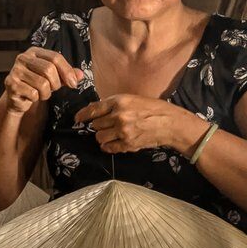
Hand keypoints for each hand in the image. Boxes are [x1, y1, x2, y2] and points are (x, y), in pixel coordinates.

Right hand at [0, 47, 82, 116]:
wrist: (17, 98)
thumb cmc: (37, 84)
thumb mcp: (54, 77)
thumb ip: (67, 74)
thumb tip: (81, 74)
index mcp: (34, 52)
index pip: (55, 57)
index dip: (67, 71)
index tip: (74, 83)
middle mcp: (23, 58)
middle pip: (49, 69)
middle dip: (56, 84)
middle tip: (53, 89)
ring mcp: (15, 70)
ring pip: (42, 84)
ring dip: (46, 93)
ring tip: (41, 93)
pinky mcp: (11, 84)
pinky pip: (33, 93)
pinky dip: (36, 98)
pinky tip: (31, 97)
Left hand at [76, 94, 200, 154]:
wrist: (169, 123)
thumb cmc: (152, 109)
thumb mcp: (132, 99)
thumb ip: (113, 104)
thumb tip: (94, 110)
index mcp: (119, 101)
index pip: (93, 109)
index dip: (82, 115)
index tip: (77, 119)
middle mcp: (118, 116)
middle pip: (95, 125)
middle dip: (99, 126)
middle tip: (108, 125)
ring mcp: (122, 131)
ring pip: (99, 137)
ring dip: (103, 136)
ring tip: (112, 134)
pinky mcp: (127, 144)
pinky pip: (108, 148)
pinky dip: (108, 146)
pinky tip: (114, 143)